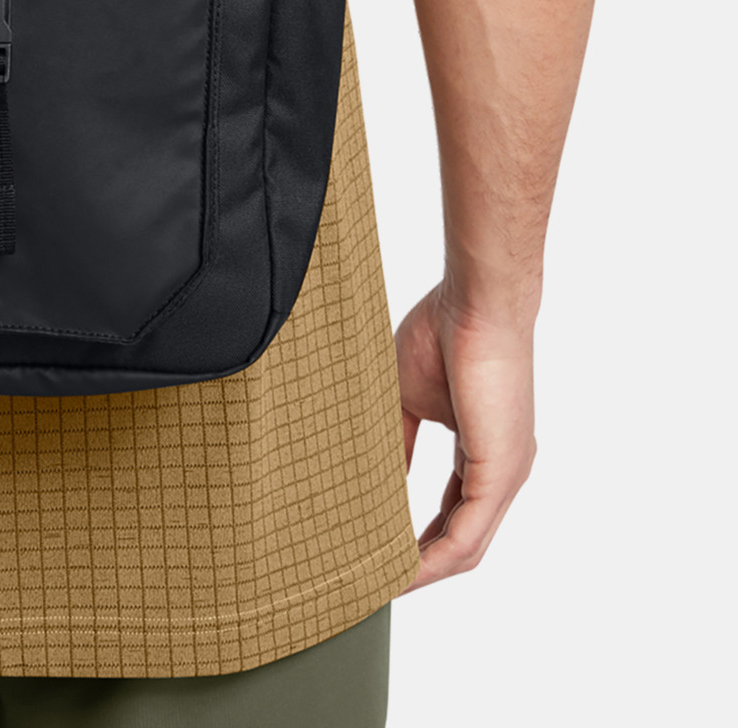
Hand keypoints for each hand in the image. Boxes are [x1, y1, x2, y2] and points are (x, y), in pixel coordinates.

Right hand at [395, 286, 537, 588]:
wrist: (474, 302)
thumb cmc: (444, 330)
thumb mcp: (410, 397)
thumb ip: (399, 441)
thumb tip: (379, 477)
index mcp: (483, 448)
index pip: (453, 508)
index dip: (419, 535)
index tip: (382, 548)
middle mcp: (503, 470)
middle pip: (462, 538)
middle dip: (421, 562)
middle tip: (380, 579)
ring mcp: (506, 475)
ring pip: (467, 547)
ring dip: (425, 570)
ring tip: (384, 585)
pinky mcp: (500, 473)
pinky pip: (467, 535)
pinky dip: (434, 559)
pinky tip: (405, 570)